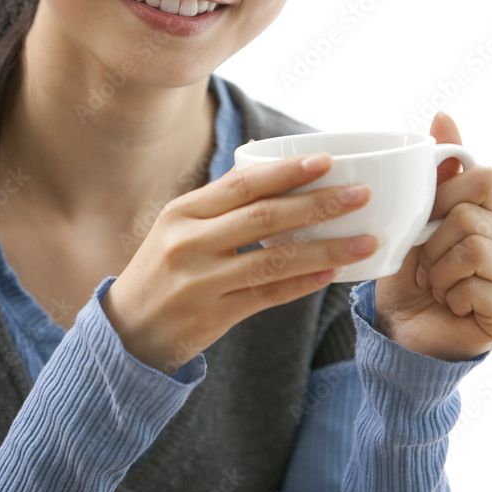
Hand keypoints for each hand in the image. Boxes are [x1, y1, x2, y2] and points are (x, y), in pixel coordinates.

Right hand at [102, 154, 378, 372]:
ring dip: (325, 249)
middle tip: (360, 195)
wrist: (127, 330)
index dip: (286, 171)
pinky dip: (302, 284)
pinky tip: (332, 274)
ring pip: (273, 260)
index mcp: (183, 212)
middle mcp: (189, 243)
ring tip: (364, 240)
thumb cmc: (163, 269)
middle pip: (263, 218)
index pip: (241, 184)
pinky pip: (267, 296)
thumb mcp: (178, 227)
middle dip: (318, 204)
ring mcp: (200, 282)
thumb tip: (268, 165)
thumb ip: (221, 202)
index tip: (327, 161)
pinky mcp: (212, 316)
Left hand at [374, 112, 491, 360]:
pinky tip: (451, 304)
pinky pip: (479, 288)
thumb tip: (444, 115)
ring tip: (435, 285)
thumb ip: (437, 170)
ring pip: (474, 249)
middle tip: (425, 264)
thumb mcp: (416, 215)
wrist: (402, 327)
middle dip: (432, 243)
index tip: (426, 222)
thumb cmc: (411, 269)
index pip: (484, 177)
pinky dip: (451, 296)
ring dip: (438, 271)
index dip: (444, 196)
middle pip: (471, 215)